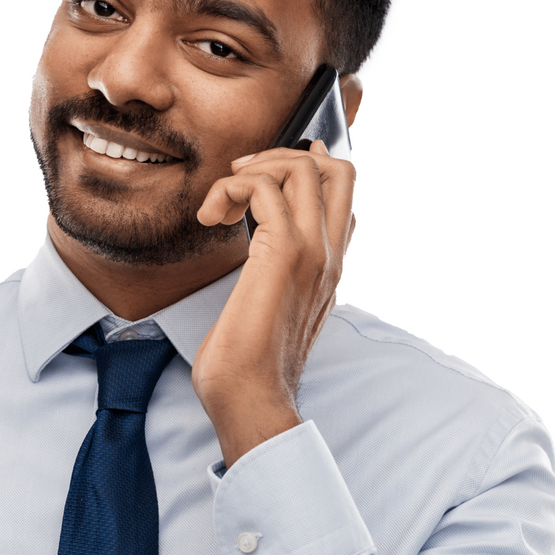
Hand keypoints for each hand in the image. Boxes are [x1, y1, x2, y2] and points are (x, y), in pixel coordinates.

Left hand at [191, 140, 356, 467]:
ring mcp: (313, 253)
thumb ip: (275, 277)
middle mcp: (330, 255)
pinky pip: (264, 188)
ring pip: (303, 167)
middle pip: (336, 169)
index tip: (260, 176)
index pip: (344, 194)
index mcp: (331, 267)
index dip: (307, 167)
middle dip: (282, 156)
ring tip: (221, 203)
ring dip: (252, 169)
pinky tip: (211, 219)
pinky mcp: (283, 255)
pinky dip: (231, 188)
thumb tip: (257, 251)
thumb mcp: (270, 310)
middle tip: (240, 180)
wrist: (250, 399)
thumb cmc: (249, 364)